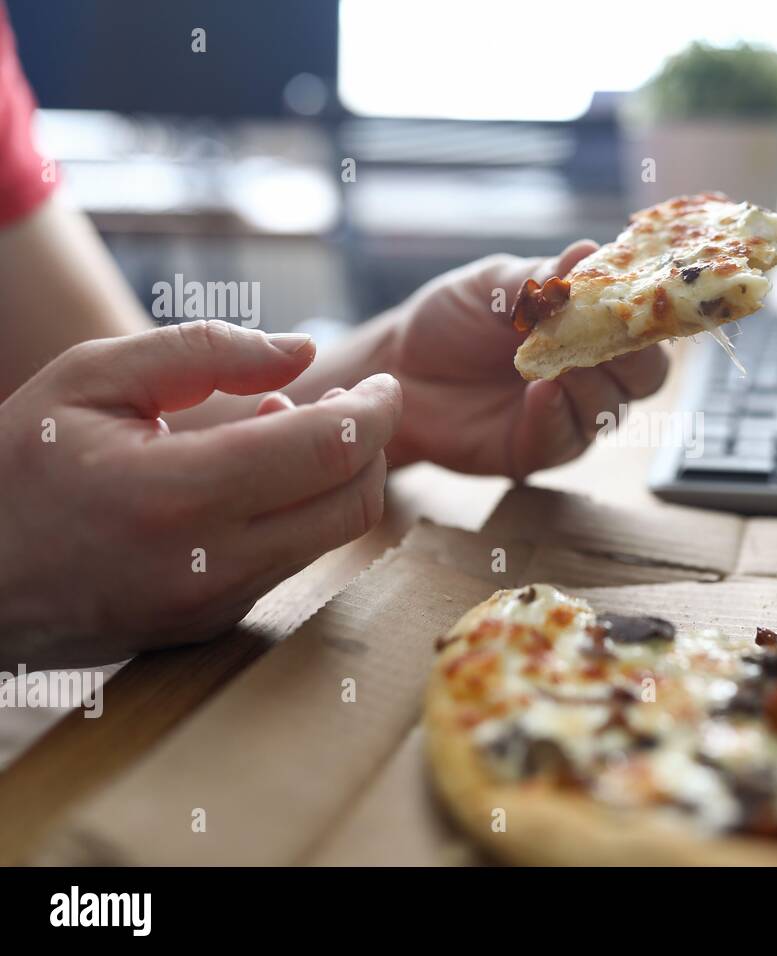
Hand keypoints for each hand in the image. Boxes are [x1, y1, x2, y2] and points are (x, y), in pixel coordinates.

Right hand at [0, 321, 401, 669]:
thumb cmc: (15, 466)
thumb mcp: (90, 377)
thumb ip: (204, 352)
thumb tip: (304, 351)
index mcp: (178, 495)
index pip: (328, 450)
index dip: (376, 411)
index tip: (385, 384)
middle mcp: (209, 564)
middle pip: (351, 503)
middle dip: (371, 446)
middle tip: (350, 402)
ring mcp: (214, 605)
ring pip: (328, 538)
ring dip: (335, 478)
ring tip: (288, 426)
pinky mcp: (213, 625)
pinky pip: (289, 563)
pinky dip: (299, 513)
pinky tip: (257, 475)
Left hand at [380, 242, 669, 477]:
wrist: (399, 366)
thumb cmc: (453, 320)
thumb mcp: (493, 286)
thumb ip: (541, 278)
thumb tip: (590, 250)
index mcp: (592, 329)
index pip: (644, 330)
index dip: (649, 318)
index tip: (634, 302)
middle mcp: (592, 376)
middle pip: (646, 377)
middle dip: (631, 357)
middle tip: (603, 335)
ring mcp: (568, 416)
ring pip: (609, 410)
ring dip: (590, 383)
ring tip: (558, 362)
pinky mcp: (537, 449)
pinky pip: (564, 440)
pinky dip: (556, 415)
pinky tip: (539, 391)